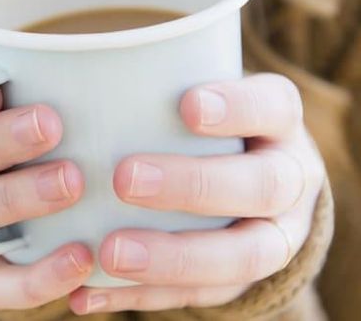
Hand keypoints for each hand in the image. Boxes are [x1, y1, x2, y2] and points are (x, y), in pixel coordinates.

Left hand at [68, 73, 325, 314]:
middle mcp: (291, 179)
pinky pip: (202, 296)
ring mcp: (277, 236)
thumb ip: (159, 80)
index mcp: (280, 120)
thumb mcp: (205, 87)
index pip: (272, 106)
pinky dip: (143, 297)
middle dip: (194, 185)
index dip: (237, 107)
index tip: (187, 105)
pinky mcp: (247, 282)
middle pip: (260, 186)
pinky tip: (91, 293)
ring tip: (110, 252)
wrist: (259, 184)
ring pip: (241, 256)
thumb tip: (69, 63)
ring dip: (173, 257)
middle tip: (125, 178)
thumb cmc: (208, 122)